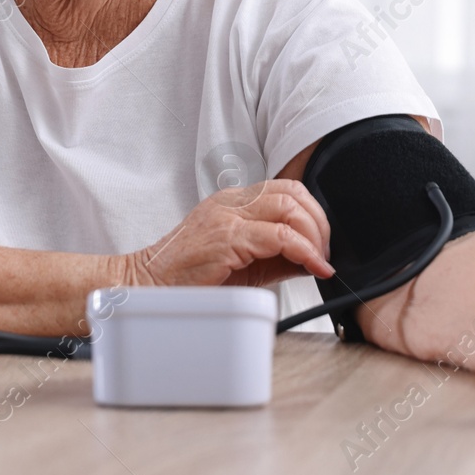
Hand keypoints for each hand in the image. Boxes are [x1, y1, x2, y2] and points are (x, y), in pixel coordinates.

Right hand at [125, 180, 333, 287]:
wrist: (148, 286)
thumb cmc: (188, 277)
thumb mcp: (243, 263)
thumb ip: (277, 256)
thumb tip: (314, 259)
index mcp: (233, 202)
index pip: (286, 189)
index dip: (313, 213)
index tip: (323, 243)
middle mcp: (231, 202)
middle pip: (293, 192)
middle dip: (320, 222)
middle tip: (326, 253)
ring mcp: (227, 216)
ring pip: (290, 207)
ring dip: (315, 236)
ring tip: (320, 261)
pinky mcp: (226, 238)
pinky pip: (279, 236)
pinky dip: (304, 251)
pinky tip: (312, 267)